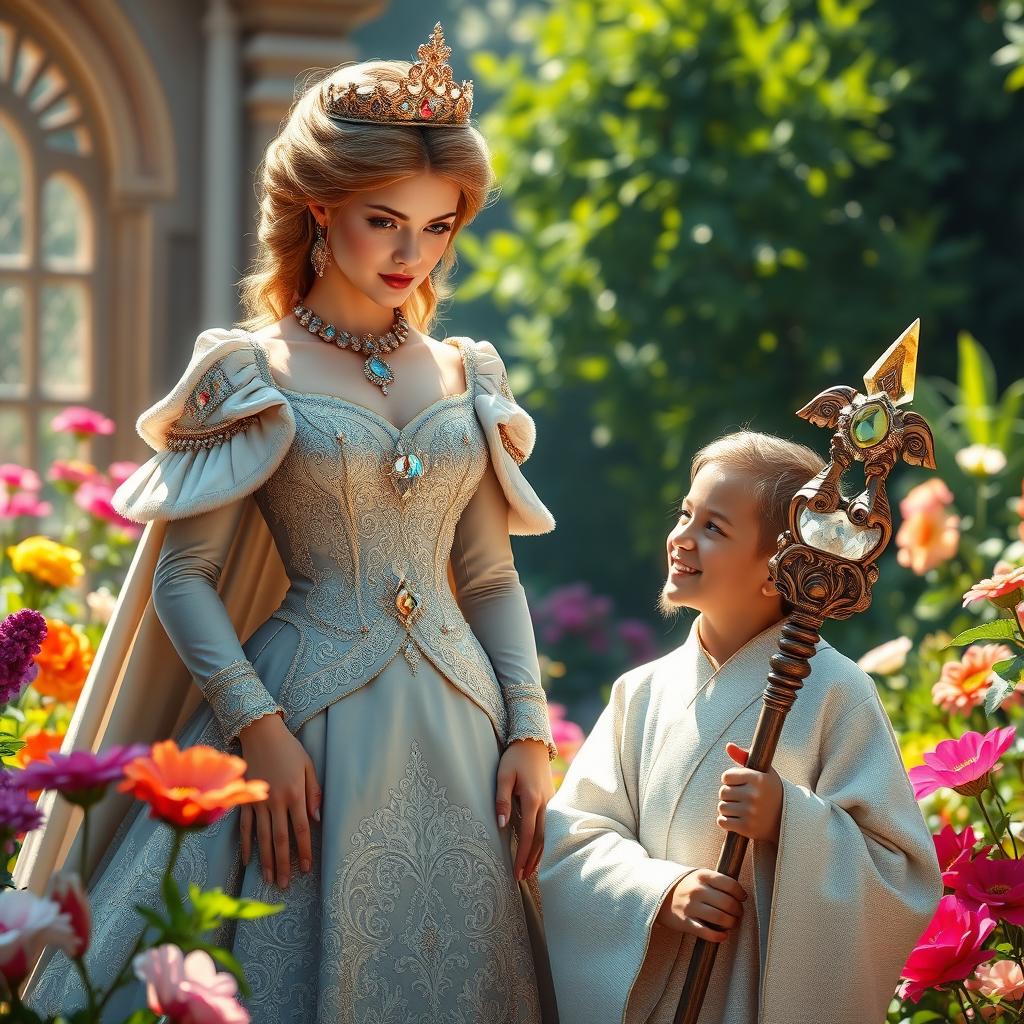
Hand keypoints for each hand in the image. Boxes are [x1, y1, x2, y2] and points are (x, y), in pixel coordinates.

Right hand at [238, 712, 320, 888]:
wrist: (261, 733)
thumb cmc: (289, 749)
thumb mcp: (308, 766)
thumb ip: (313, 793)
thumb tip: (316, 819)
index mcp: (294, 794)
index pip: (301, 829)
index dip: (303, 850)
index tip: (306, 868)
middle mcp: (275, 801)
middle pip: (279, 839)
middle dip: (284, 863)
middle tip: (286, 885)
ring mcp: (257, 802)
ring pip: (261, 838)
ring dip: (266, 860)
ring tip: (270, 879)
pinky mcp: (244, 799)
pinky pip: (244, 827)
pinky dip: (246, 844)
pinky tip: (248, 860)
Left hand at [495, 739, 553, 881]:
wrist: (533, 741)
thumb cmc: (515, 758)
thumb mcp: (503, 776)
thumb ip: (502, 799)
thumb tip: (501, 824)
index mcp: (532, 799)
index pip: (528, 834)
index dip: (522, 856)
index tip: (516, 873)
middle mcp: (546, 803)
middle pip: (541, 839)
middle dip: (532, 860)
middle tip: (522, 878)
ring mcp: (551, 801)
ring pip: (548, 834)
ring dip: (540, 854)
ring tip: (531, 871)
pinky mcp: (552, 799)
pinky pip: (550, 825)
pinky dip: (545, 840)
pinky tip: (540, 849)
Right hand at [656, 868, 746, 941]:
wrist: (657, 894)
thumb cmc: (685, 886)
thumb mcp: (698, 876)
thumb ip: (716, 881)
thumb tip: (740, 894)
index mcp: (702, 875)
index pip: (730, 884)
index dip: (740, 893)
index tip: (742, 898)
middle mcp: (697, 890)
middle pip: (728, 903)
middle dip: (738, 911)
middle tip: (738, 913)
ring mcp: (690, 907)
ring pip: (721, 919)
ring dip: (731, 923)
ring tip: (731, 923)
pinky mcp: (685, 922)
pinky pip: (708, 933)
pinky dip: (719, 936)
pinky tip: (723, 935)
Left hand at [717, 742, 782, 842]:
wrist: (786, 821)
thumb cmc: (771, 792)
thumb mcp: (764, 772)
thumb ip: (745, 757)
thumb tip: (728, 745)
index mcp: (758, 779)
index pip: (726, 776)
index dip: (731, 780)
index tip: (740, 784)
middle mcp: (754, 795)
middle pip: (723, 792)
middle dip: (729, 795)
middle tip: (741, 798)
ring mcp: (751, 813)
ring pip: (722, 807)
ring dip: (727, 808)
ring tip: (739, 808)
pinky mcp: (747, 828)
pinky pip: (722, 821)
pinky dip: (725, 821)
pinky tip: (736, 819)